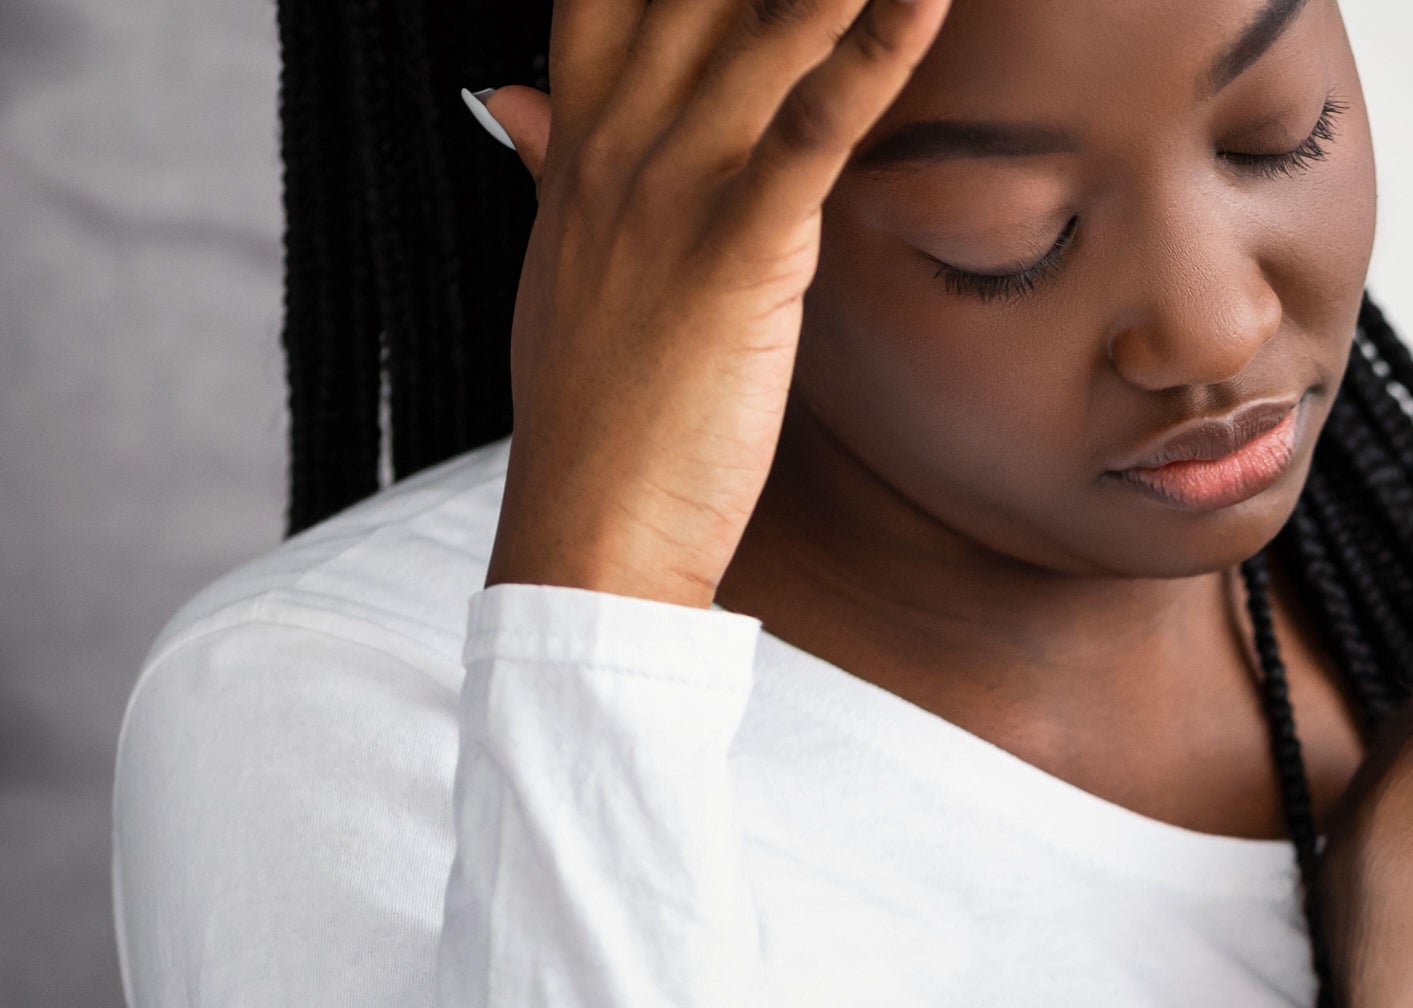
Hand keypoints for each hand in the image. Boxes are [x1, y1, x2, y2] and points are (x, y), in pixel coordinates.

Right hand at [476, 0, 951, 604]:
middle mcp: (619, 134)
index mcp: (582, 132)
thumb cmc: (601, 407)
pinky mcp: (738, 246)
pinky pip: (817, 119)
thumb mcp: (567, 262)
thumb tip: (509, 97)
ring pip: (763, 18)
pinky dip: (877, 43)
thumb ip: (553, 162)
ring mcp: (674, 182)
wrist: (593, 528)